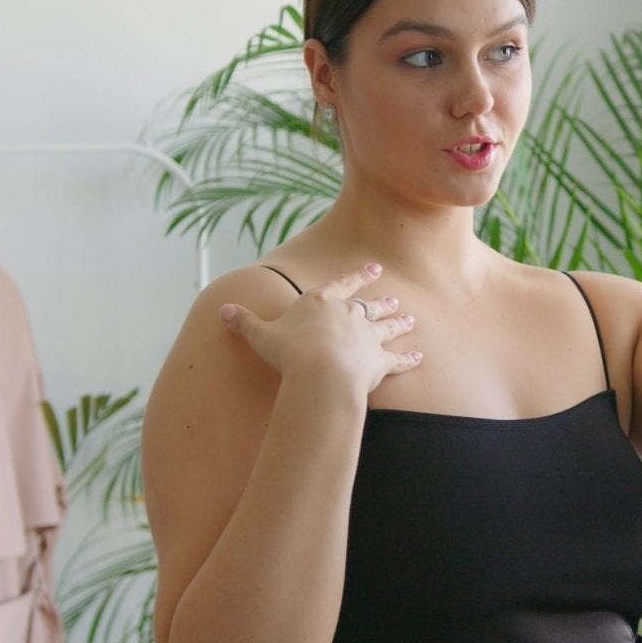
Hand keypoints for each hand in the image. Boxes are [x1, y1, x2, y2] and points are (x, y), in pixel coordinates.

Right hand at [218, 263, 421, 393]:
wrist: (320, 373)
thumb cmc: (289, 352)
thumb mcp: (261, 335)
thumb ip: (245, 322)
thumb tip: (222, 310)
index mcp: (322, 302)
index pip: (343, 284)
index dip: (358, 277)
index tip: (373, 269)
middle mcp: (350, 315)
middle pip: (369, 305)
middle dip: (382, 301)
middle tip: (394, 299)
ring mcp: (367, 337)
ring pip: (387, 327)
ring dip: (398, 323)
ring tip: (409, 319)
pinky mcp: (379, 362)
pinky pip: (398, 359)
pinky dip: (409, 359)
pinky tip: (419, 357)